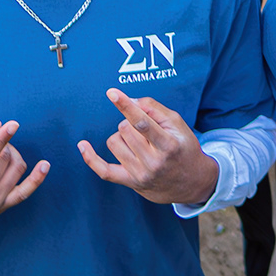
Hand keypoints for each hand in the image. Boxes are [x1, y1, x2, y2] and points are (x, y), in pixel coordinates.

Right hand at [0, 120, 48, 236]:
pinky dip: (37, 178)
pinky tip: (45, 165)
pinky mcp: (2, 208)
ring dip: (13, 153)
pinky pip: (25, 192)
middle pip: (3, 160)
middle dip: (3, 143)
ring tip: (3, 150)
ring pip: (16, 169)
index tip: (12, 124)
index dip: (1, 138)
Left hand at [78, 88, 215, 205]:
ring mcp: (141, 175)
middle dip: (130, 122)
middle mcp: (154, 162)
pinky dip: (90, 158)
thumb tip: (130, 101)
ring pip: (114, 143)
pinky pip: (104, 170)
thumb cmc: (184, 148)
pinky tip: (83, 145)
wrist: (192, 182)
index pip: (142, 123)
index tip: (112, 93)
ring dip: (122, 136)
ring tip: (137, 141)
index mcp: (168, 145)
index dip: (126, 106)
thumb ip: (155, 110)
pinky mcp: (130, 182)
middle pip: (125, 129)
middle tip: (144, 128)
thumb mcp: (178, 124)